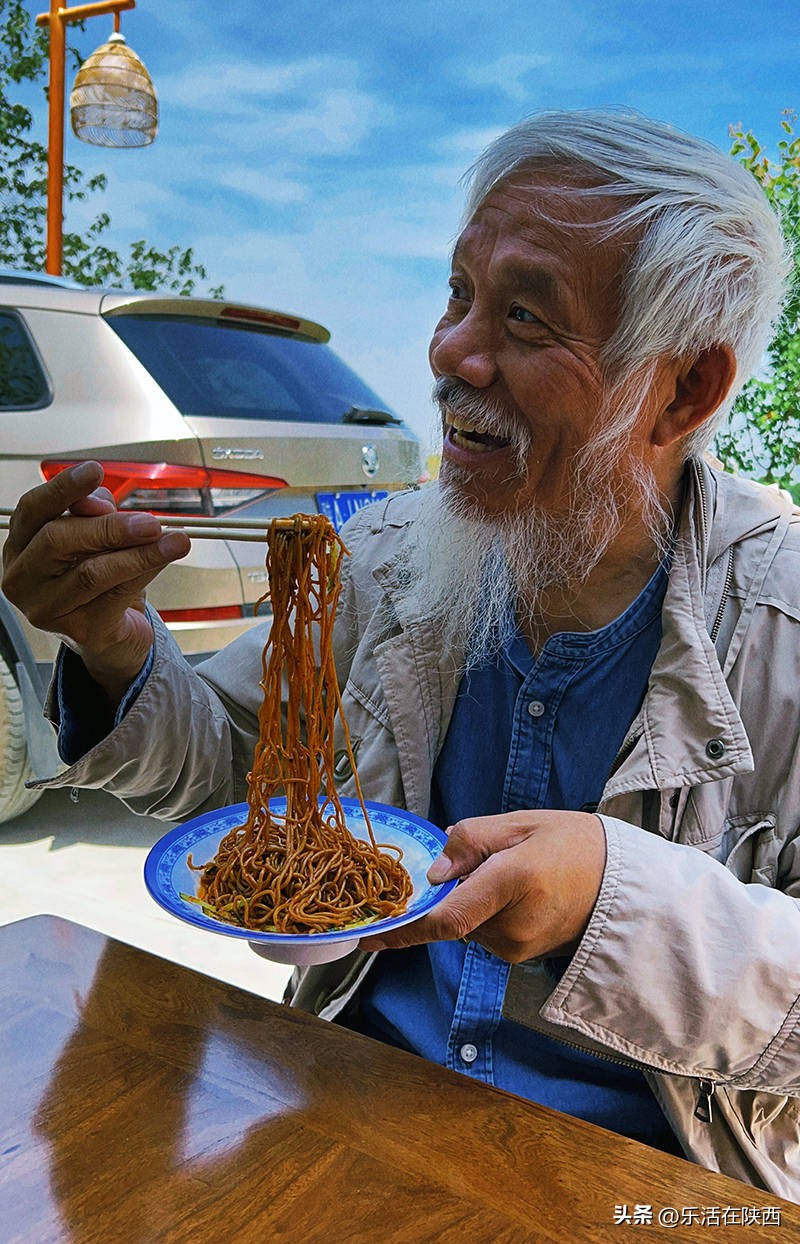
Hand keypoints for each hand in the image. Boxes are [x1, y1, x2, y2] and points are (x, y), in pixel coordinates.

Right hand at [1, 461, 189, 702]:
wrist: (112, 637)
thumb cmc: (98, 583)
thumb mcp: (94, 540)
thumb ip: (94, 516)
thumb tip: (102, 502)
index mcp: (21, 548)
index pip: (32, 510)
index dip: (62, 488)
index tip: (94, 471)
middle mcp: (24, 579)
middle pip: (57, 540)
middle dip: (108, 526)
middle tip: (148, 522)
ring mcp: (48, 610)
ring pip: (93, 572)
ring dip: (139, 552)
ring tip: (173, 540)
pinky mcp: (81, 631)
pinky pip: (117, 595)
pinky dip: (146, 571)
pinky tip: (165, 558)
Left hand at [360, 810, 606, 962]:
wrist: (622, 881)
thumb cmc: (573, 844)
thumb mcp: (519, 824)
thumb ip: (469, 841)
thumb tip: (433, 874)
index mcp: (512, 883)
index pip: (446, 918)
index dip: (403, 929)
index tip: (369, 933)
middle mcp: (512, 926)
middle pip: (452, 916)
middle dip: (449, 892)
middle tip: (480, 861)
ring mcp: (518, 948)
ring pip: (467, 925)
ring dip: (470, 902)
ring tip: (511, 873)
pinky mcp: (522, 956)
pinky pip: (485, 933)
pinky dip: (486, 912)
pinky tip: (516, 892)